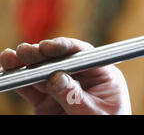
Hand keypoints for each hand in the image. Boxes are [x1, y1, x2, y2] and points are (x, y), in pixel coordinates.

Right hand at [0, 37, 131, 114]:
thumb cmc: (106, 125)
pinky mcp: (49, 101)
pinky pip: (33, 90)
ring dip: (25, 65)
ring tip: (9, 58)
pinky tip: (10, 74)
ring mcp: (64, 88)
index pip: (83, 55)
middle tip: (24, 51)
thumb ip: (75, 96)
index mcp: (102, 75)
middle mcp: (82, 78)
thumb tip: (56, 77)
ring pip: (43, 73)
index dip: (64, 48)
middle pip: (60, 60)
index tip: (47, 47)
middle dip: (41, 54)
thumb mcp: (94, 112)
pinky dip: (20, 82)